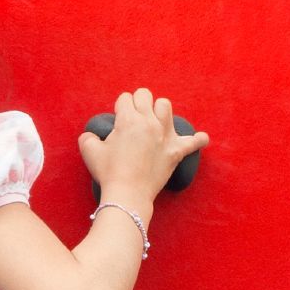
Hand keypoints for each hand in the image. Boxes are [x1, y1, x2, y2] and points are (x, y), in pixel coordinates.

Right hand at [76, 88, 207, 201]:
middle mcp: (148, 122)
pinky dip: (197, 140)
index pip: (125, 99)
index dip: (120, 107)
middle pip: (146, 96)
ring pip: (165, 106)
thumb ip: (88, 138)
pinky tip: (201, 138)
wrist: (127, 194)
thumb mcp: (90, 152)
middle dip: (138, 103)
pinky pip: (193, 142)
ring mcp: (164, 135)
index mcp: (128, 119)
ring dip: (159, 111)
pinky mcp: (175, 151)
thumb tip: (90, 136)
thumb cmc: (108, 173)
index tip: (118, 118)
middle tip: (134, 118)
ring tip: (154, 122)